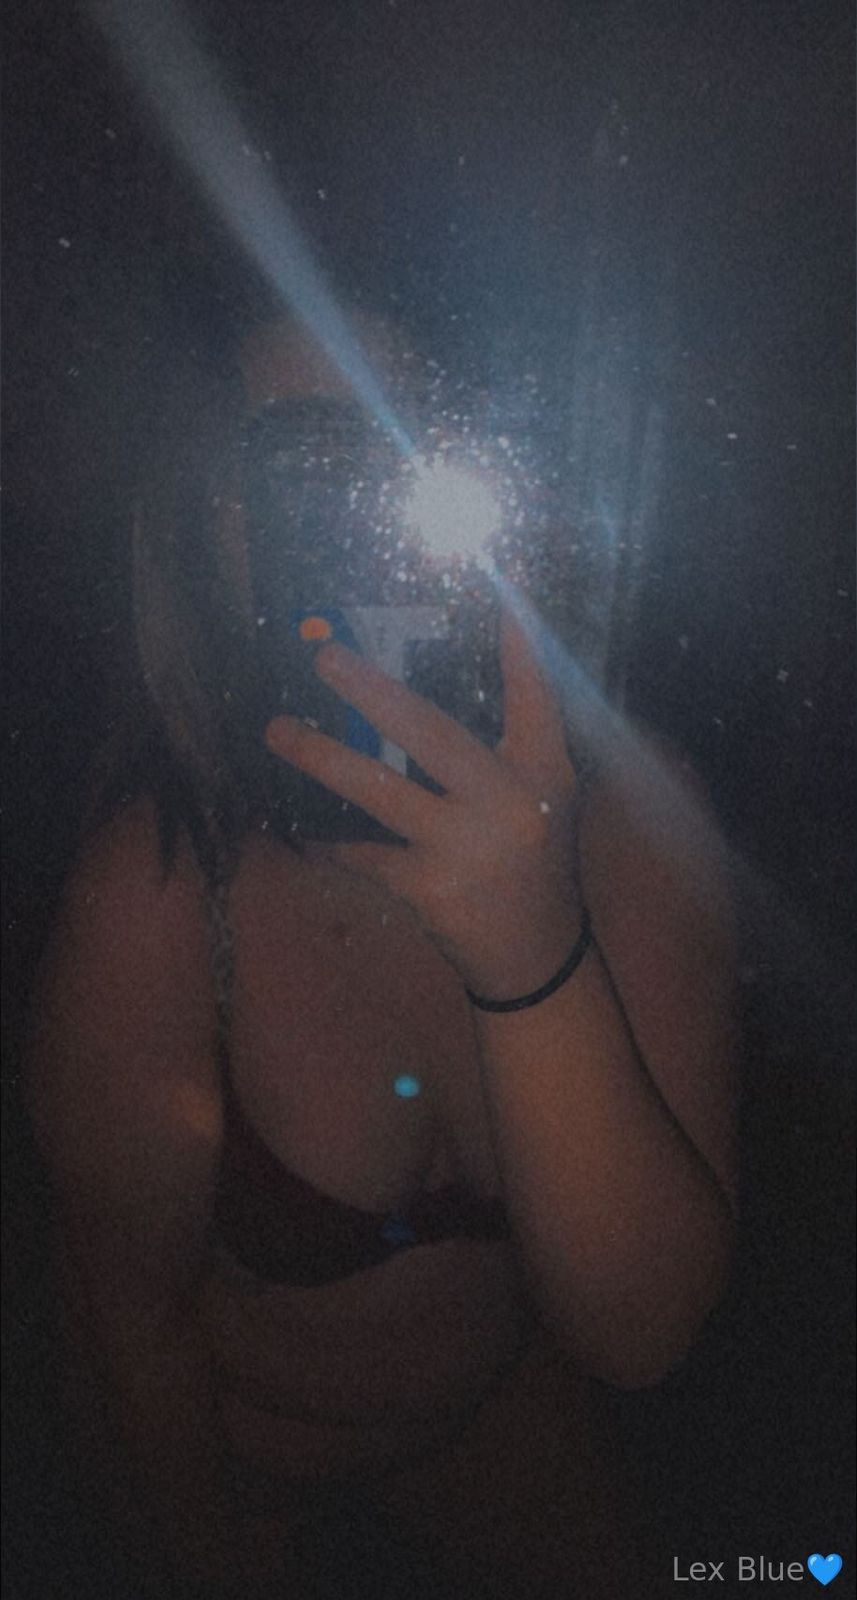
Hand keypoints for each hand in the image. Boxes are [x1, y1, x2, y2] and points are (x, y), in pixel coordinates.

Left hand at [265, 604, 582, 998]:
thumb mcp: (543, 798)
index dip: (516, 641)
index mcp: (543, 771)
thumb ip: (506, 746)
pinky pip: (363, 853)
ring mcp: (466, 847)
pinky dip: (329, 839)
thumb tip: (423, 692)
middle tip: (324, 659)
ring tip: (276, 730)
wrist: (536, 956)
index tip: (498, 584)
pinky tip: (299, 826)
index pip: (533, 692)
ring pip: (379, 791)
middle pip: (431, 732)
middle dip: (372, 691)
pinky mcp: (429, 889)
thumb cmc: (533, 861)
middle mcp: (509, 802)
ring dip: (320, 758)